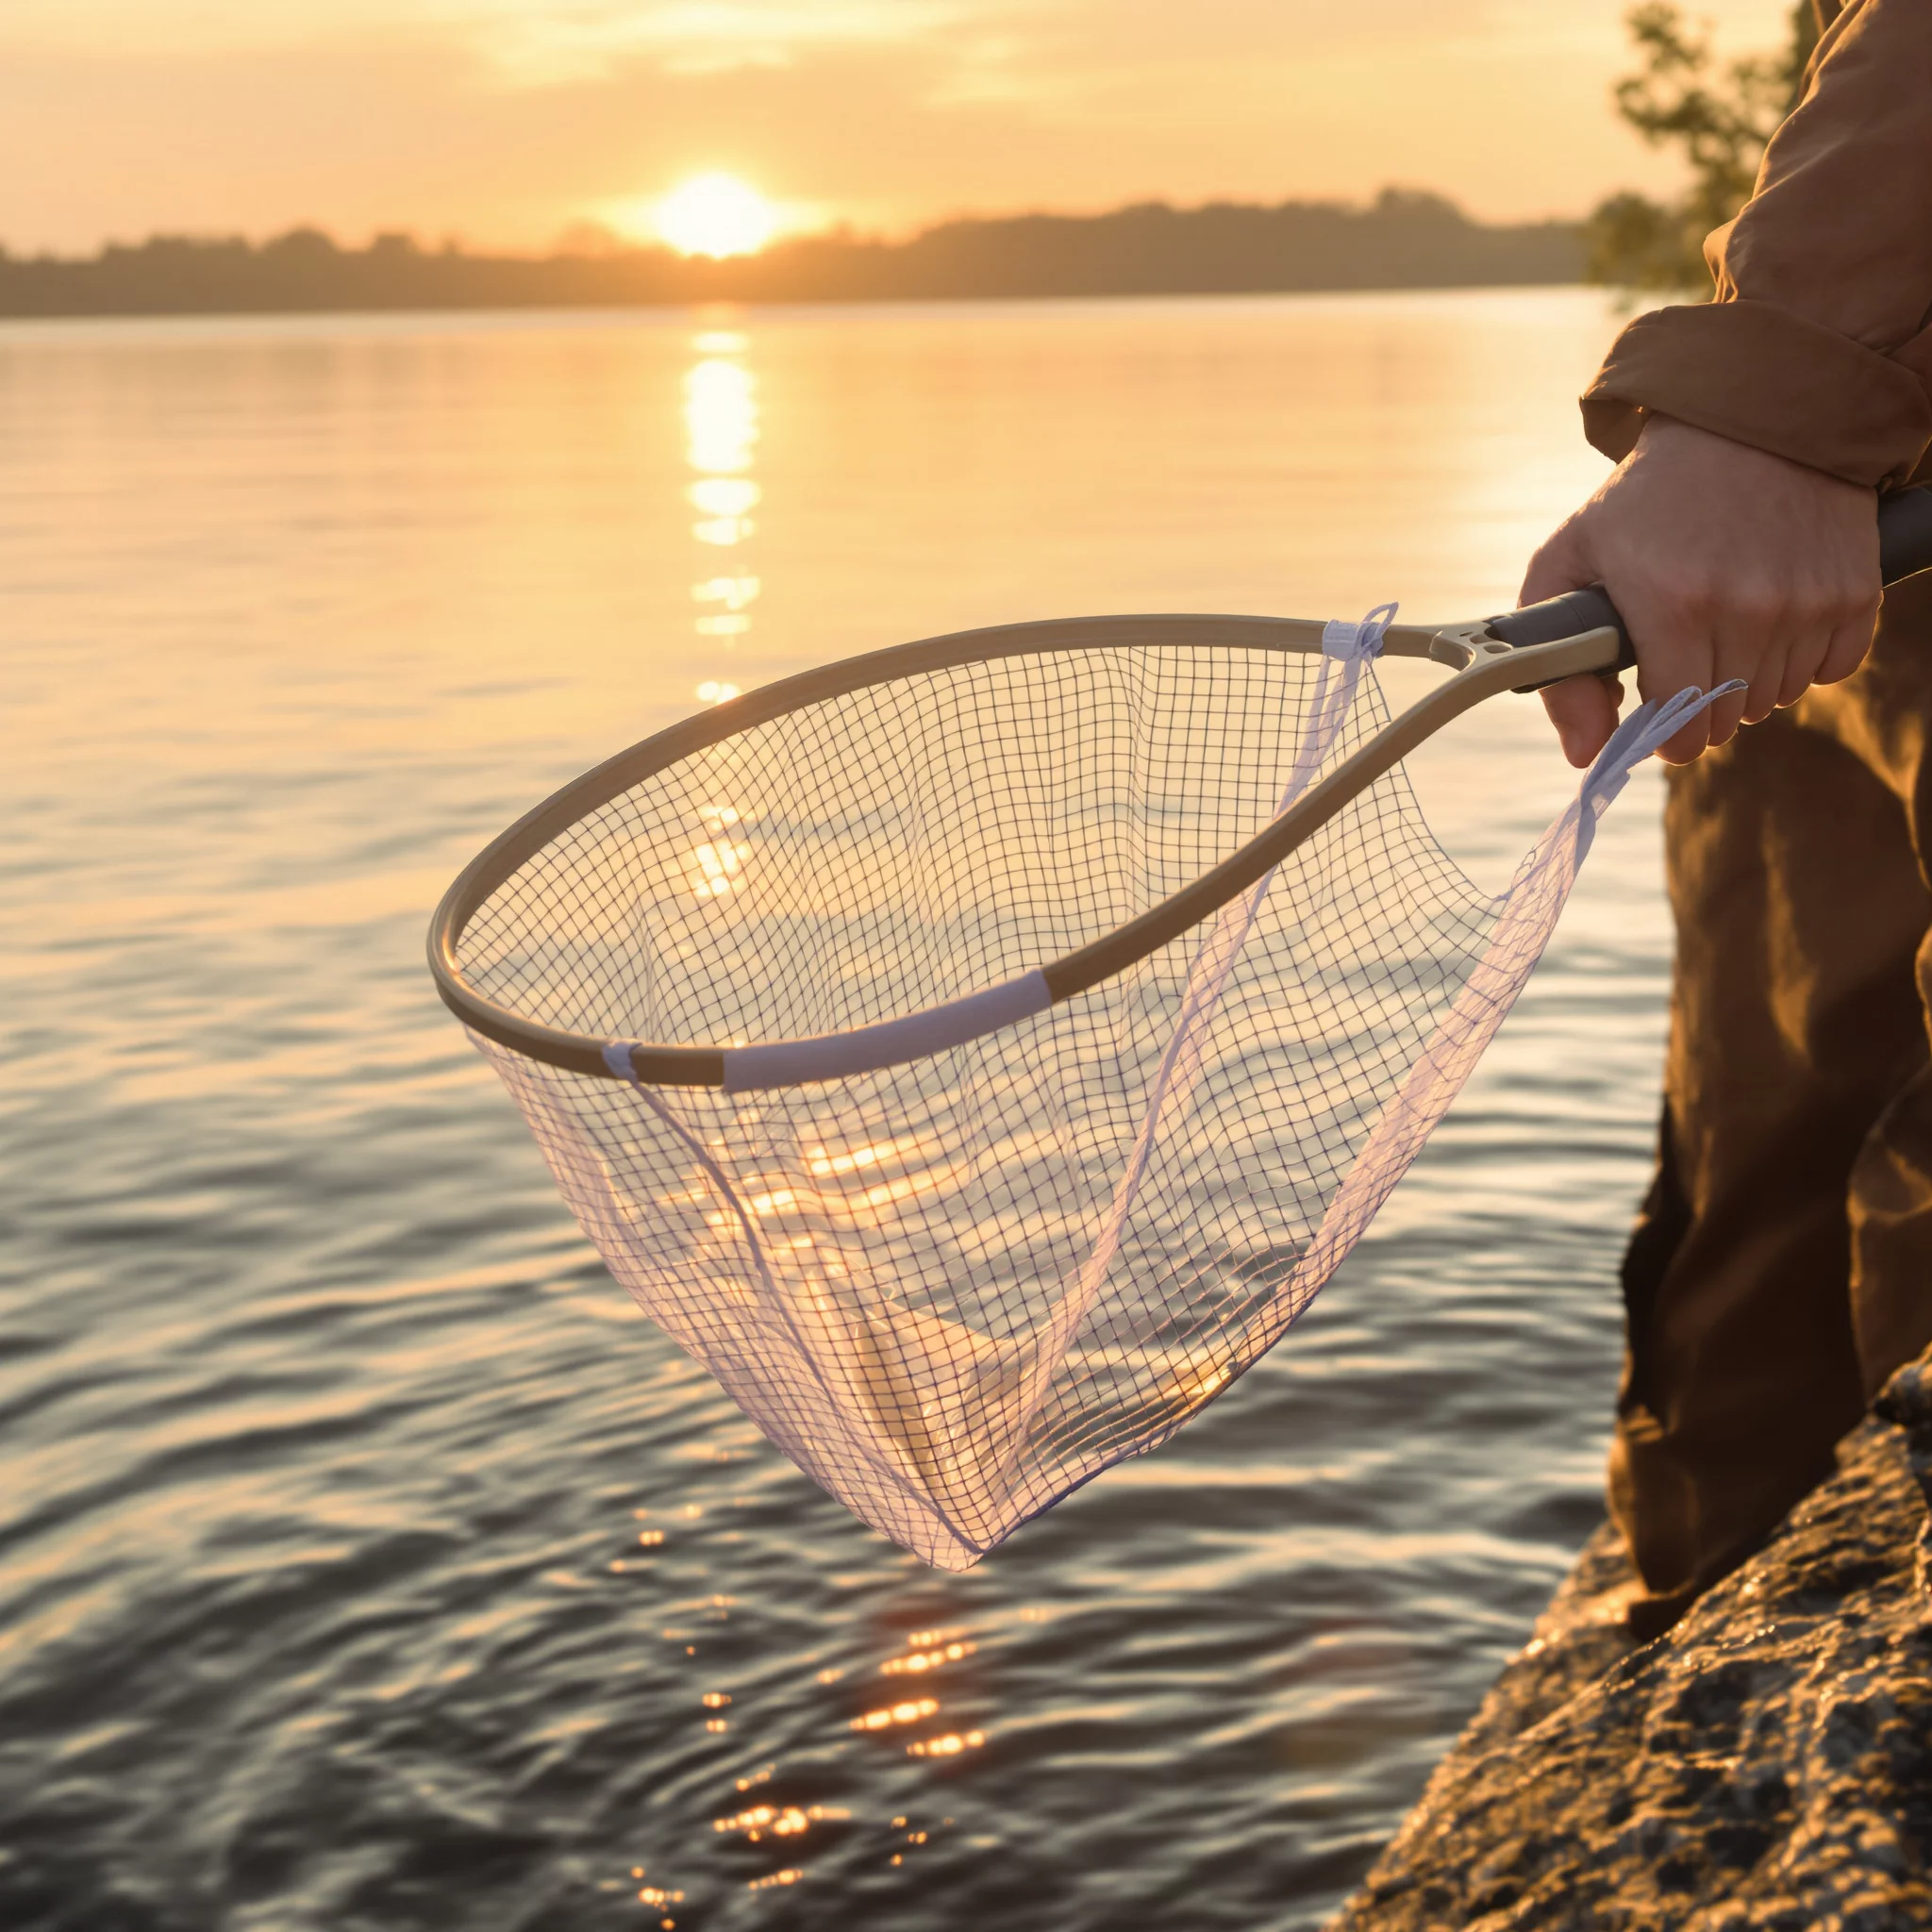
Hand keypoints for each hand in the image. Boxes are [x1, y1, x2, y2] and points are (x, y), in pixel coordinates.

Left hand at [1520, 415, 1880, 766]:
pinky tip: (1775, 616)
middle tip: (1685, 654)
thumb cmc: (1643, 501)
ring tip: (1726, 624)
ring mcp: (1808, 600)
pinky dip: (1803, 659)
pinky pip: (1831, 672)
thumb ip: (1559, 668)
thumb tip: (1584, 755)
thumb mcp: (1569, 563)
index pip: (1679, 726)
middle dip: (1699, 705)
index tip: (1655, 712)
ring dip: (1749, 681)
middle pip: (1726, 720)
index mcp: (1673, 604)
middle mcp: (1747, 606)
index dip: (1662, 733)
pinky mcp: (1856, 591)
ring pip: (1776, 700)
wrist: (1747, 420)